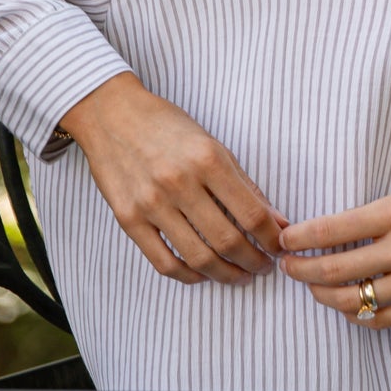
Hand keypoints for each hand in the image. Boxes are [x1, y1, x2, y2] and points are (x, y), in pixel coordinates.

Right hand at [59, 73, 286, 284]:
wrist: (110, 114)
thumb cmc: (167, 127)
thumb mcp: (213, 144)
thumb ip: (244, 184)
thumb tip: (276, 221)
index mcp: (207, 160)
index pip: (252, 213)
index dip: (272, 238)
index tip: (280, 247)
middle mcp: (179, 183)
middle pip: (228, 240)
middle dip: (254, 261)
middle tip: (264, 267)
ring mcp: (151, 203)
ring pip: (198, 258)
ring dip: (227, 274)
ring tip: (240, 276)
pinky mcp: (128, 219)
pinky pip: (164, 262)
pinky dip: (189, 276)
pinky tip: (203, 274)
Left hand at [278, 188, 390, 326]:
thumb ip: (374, 215)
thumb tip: (325, 233)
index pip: (332, 230)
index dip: (299, 238)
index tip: (285, 239)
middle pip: (334, 270)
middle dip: (300, 270)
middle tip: (288, 266)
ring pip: (353, 300)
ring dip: (323, 296)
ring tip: (314, 286)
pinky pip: (379, 320)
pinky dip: (356, 314)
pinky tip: (347, 303)